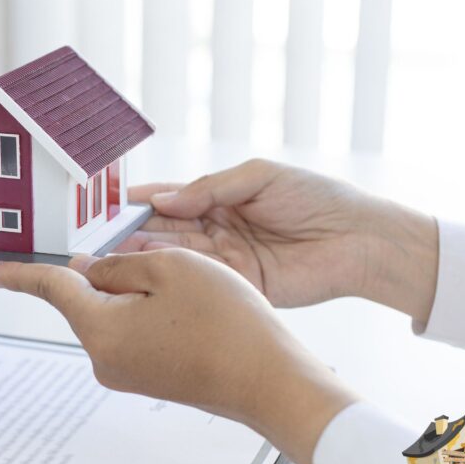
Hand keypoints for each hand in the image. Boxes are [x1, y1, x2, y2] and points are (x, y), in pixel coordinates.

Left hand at [0, 250, 357, 463]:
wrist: (272, 382)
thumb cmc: (229, 325)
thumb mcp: (170, 267)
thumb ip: (120, 263)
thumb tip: (93, 270)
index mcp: (101, 331)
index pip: (52, 290)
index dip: (22, 274)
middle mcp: (105, 359)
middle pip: (89, 297)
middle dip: (114, 271)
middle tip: (158, 259)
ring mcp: (127, 372)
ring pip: (117, 312)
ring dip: (141, 290)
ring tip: (190, 290)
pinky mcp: (149, 376)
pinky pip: (136, 330)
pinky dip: (153, 310)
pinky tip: (190, 307)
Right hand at [122, 159, 438, 322]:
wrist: (361, 240)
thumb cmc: (319, 199)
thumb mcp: (259, 177)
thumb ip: (210, 188)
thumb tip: (164, 198)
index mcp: (222, 199)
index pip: (172, 198)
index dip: (142, 200)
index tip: (111, 205)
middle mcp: (219, 230)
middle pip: (167, 229)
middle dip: (135, 230)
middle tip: (103, 235)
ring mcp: (227, 260)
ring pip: (178, 256)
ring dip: (147, 253)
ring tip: (116, 251)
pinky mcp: (240, 286)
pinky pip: (201, 280)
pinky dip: (175, 275)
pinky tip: (150, 269)